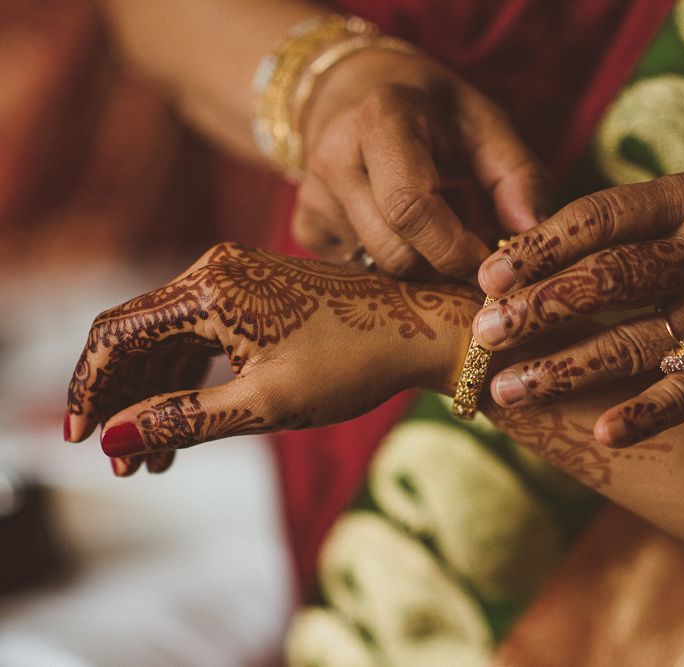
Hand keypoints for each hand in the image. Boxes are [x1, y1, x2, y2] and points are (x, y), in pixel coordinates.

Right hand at [65, 242, 477, 475]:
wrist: (421, 328)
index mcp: (210, 287)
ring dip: (158, 395)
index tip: (80, 439)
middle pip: (139, 337)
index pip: (117, 336)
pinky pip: (205, 335)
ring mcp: (236, 278)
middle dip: (126, 402)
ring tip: (155, 460)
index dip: (92, 389)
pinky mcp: (256, 292)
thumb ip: (186, 418)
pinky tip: (187, 423)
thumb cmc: (353, 361)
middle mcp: (215, 271)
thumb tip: (118, 438)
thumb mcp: (266, 402)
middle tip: (123, 464)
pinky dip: (191, 378)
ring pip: (172, 340)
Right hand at [292, 47, 550, 278]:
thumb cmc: (429, 110)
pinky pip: (356, 269)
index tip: (488, 261)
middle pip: (394, 252)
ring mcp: (311, 196)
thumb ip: (517, 174)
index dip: (454, 249)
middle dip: (441, 265)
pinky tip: (394, 226)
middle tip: (466, 244)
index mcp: (380, 120)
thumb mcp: (482, 122)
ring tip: (429, 220)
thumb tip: (533, 235)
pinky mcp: (303, 225)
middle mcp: (333, 158)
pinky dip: (388, 261)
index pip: (410, 207)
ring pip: (376, 267)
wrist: (353, 94)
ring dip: (418, 261)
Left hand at [473, 170, 683, 447]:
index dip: (538, 248)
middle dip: (540, 308)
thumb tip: (502, 266)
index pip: (598, 218)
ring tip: (505, 391)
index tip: (487, 279)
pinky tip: (600, 434)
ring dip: (565, 370)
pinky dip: (646, 413)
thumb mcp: (666, 219)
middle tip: (484, 334)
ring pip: (635, 342)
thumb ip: (604, 233)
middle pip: (610, 277)